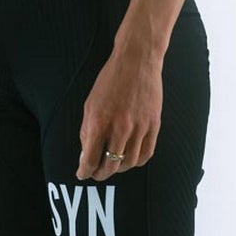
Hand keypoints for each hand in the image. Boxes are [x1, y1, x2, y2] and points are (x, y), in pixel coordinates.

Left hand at [76, 51, 161, 180]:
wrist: (136, 61)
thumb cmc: (111, 80)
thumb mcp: (90, 104)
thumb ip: (87, 130)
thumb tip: (86, 152)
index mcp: (100, 122)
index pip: (90, 158)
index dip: (84, 171)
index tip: (82, 174)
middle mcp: (120, 128)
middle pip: (110, 165)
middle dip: (100, 174)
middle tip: (96, 174)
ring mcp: (139, 128)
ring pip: (129, 163)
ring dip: (119, 169)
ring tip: (113, 166)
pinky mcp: (154, 125)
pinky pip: (146, 153)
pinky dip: (137, 161)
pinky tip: (130, 159)